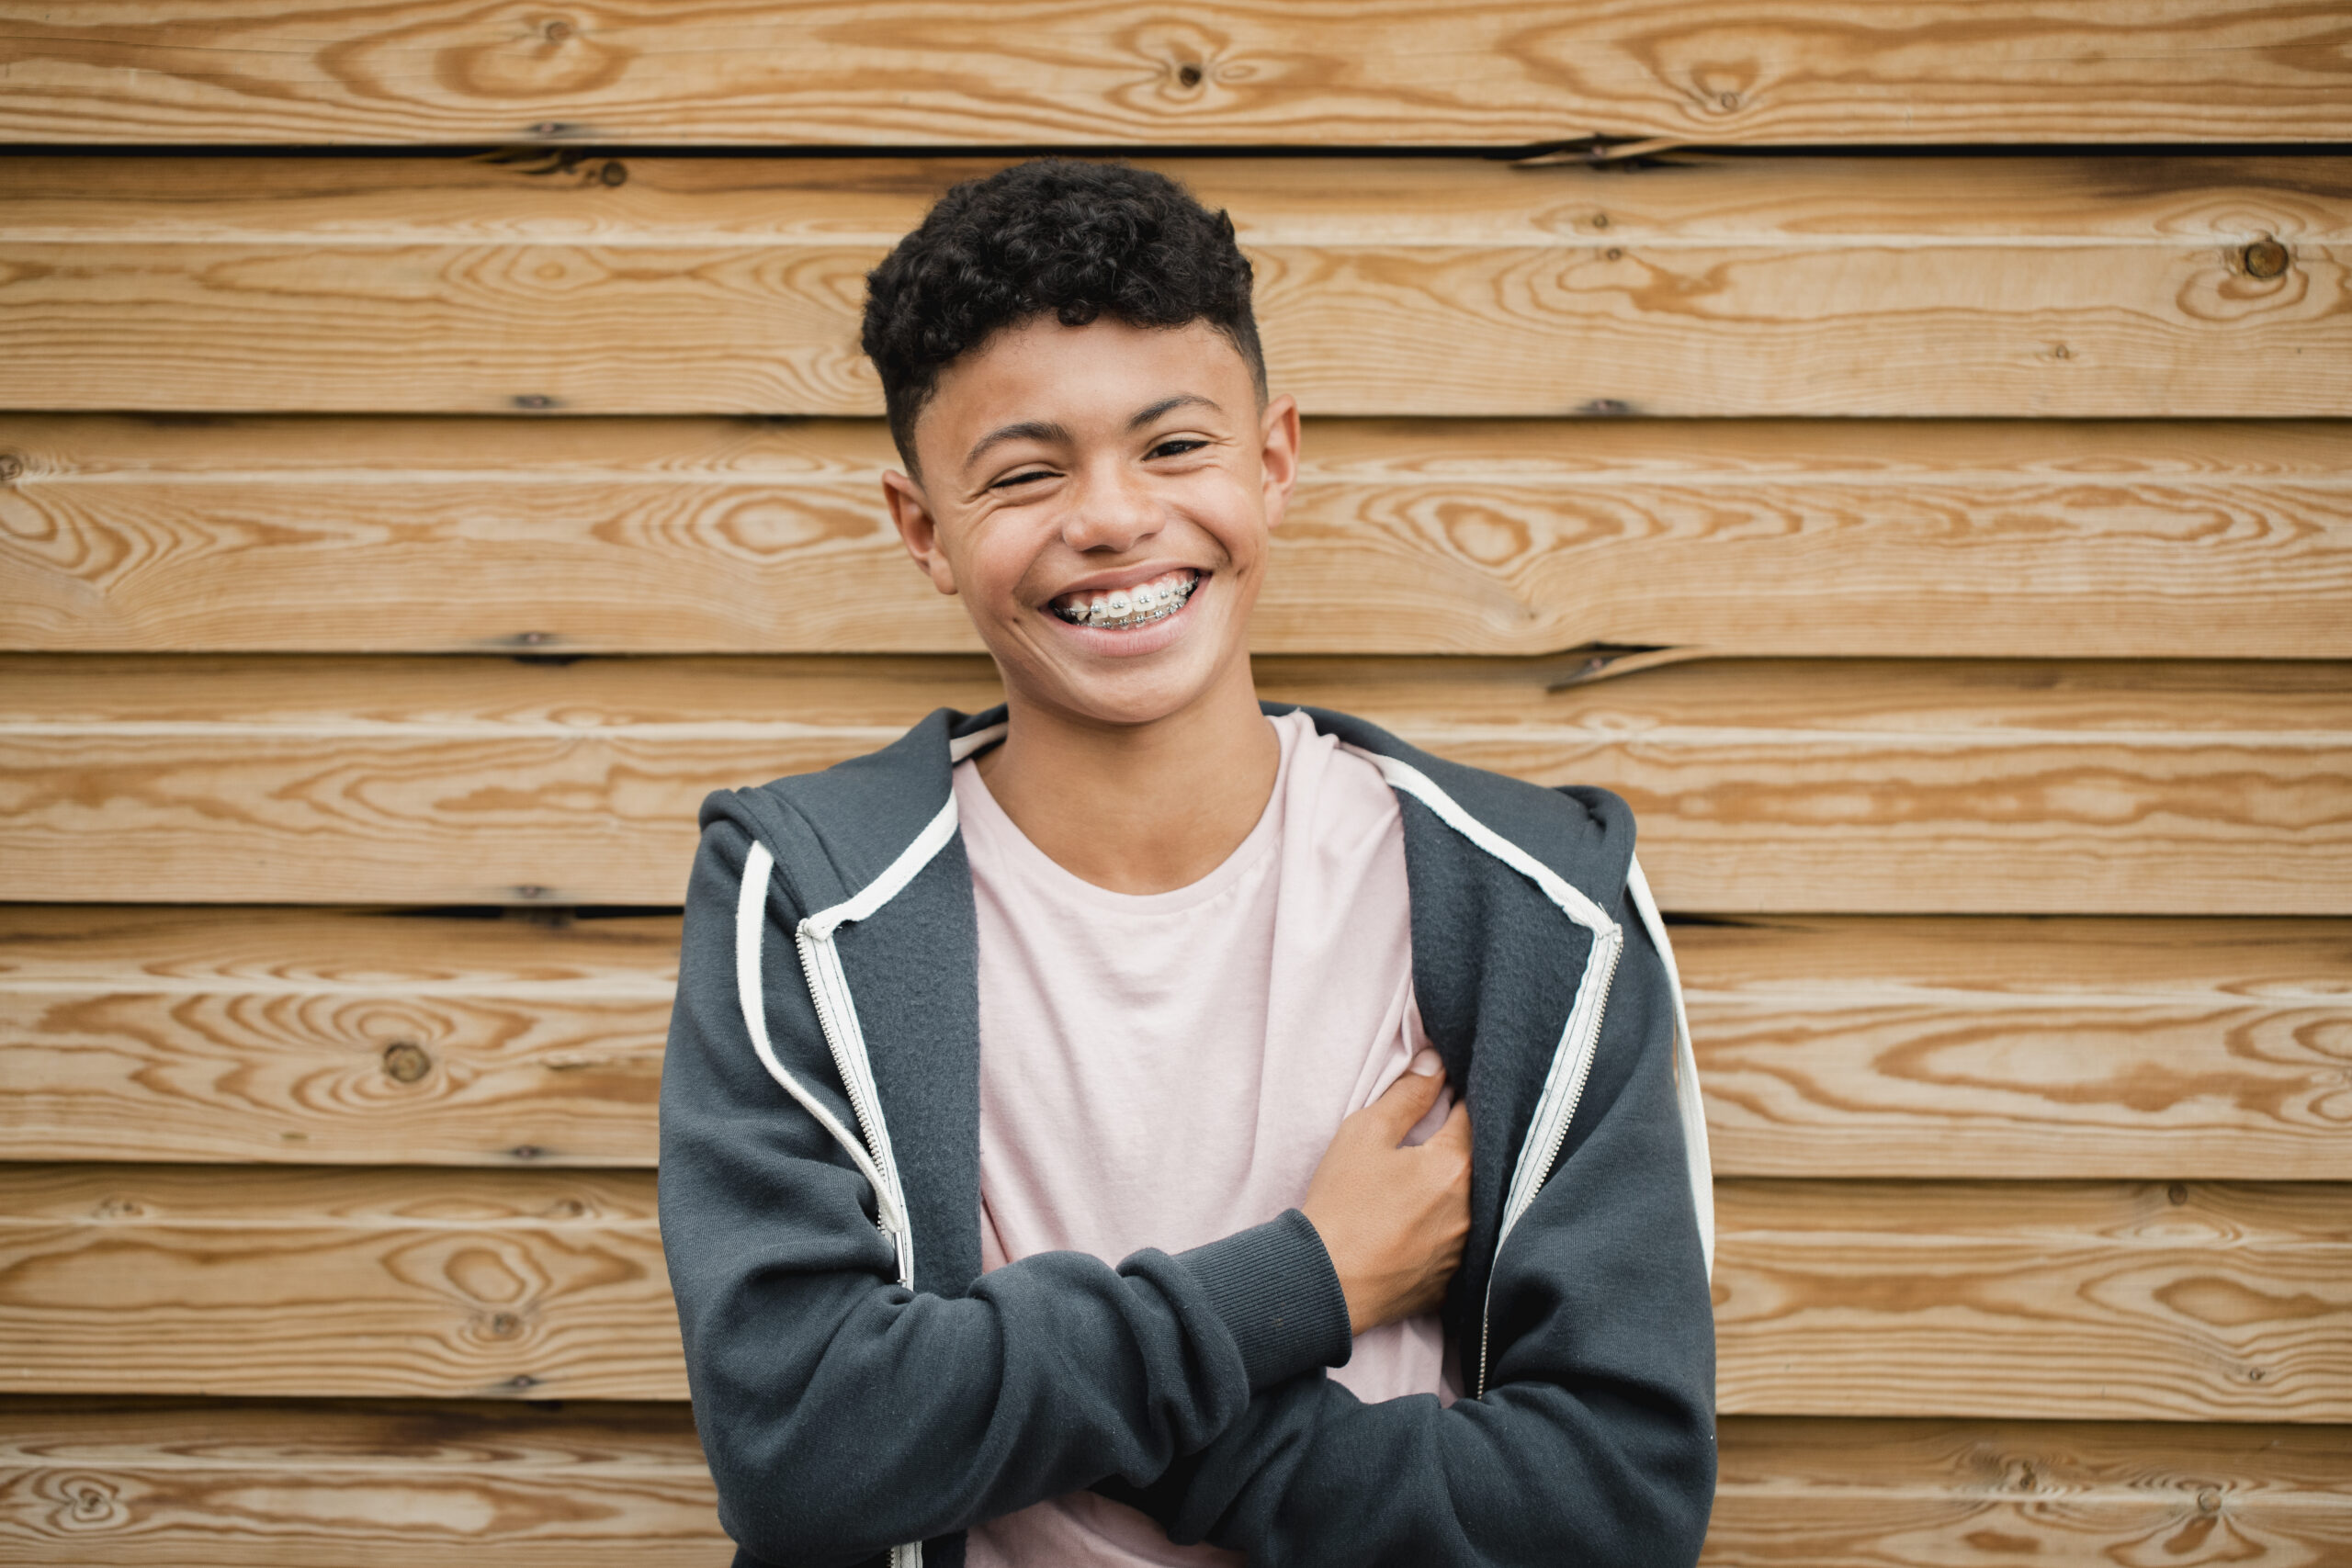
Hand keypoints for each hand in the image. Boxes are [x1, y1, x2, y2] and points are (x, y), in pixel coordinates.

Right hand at [1299, 1051, 1472, 1334]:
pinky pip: (1461, 1242)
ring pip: (1474, 1203)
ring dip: (1456, 1188)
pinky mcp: (1453, 1280)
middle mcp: (1472, 1207)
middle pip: (1478, 1160)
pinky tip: (1419, 1224)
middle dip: (1460, 1144)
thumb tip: (1435, 1063)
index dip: (1459, 1098)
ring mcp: (1465, 1248)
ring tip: (1422, 1183)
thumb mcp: (1364, 1134)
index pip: (1473, 1114)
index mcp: (1453, 1165)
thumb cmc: (1341, 1205)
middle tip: (1433, 1136)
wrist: (1324, 1284)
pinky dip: (1447, 1227)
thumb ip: (1406, 1095)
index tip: (1445, 1092)